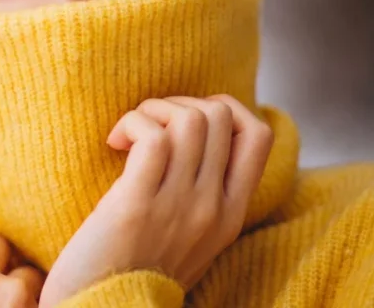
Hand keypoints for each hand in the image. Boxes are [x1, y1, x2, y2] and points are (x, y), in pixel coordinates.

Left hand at [39, 95, 272, 306]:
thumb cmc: (134, 270)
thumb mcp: (191, 238)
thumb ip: (204, 198)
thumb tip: (199, 145)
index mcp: (231, 215)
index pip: (259, 136)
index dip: (224, 108)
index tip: (185, 121)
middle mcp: (213, 208)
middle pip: (220, 116)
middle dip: (178, 103)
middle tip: (146, 125)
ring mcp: (178, 206)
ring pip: (190, 119)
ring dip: (152, 110)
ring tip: (128, 134)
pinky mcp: (137, 205)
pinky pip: (151, 136)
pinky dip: (131, 124)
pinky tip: (114, 142)